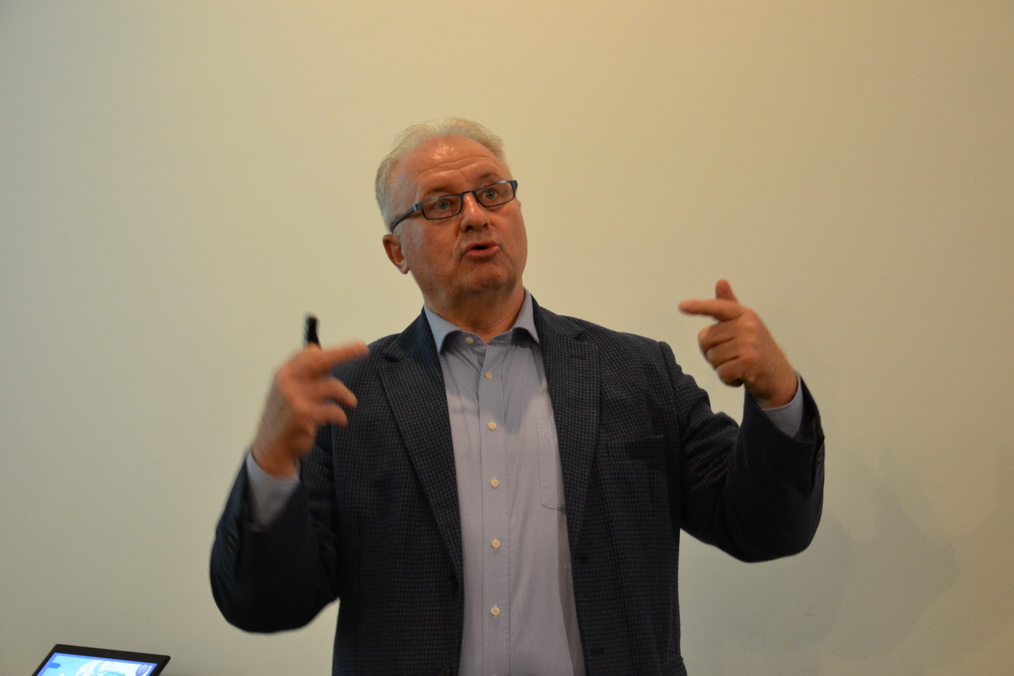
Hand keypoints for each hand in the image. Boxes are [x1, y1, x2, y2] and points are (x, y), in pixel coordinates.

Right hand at [251, 342, 368, 477]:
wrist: (271, 449)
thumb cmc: (284, 419)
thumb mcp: (285, 392)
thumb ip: (301, 375)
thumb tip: (319, 351)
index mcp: (283, 374)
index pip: (307, 354)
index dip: (328, 351)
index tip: (348, 348)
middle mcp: (287, 382)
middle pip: (320, 361)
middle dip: (345, 352)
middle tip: (363, 348)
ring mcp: (295, 398)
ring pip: (333, 387)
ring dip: (346, 396)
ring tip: (351, 403)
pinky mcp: (304, 416)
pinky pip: (334, 410)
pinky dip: (341, 416)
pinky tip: (341, 421)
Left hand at [678, 280, 796, 408]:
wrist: (778, 376)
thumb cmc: (756, 349)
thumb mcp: (744, 325)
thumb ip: (728, 307)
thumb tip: (721, 281)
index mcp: (744, 315)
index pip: (717, 308)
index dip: (699, 307)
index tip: (682, 306)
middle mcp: (747, 326)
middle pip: (705, 338)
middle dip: (713, 352)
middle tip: (732, 356)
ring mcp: (749, 344)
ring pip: (712, 357)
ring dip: (721, 367)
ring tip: (738, 365)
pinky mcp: (748, 363)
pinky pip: (721, 372)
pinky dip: (727, 379)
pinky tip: (740, 376)